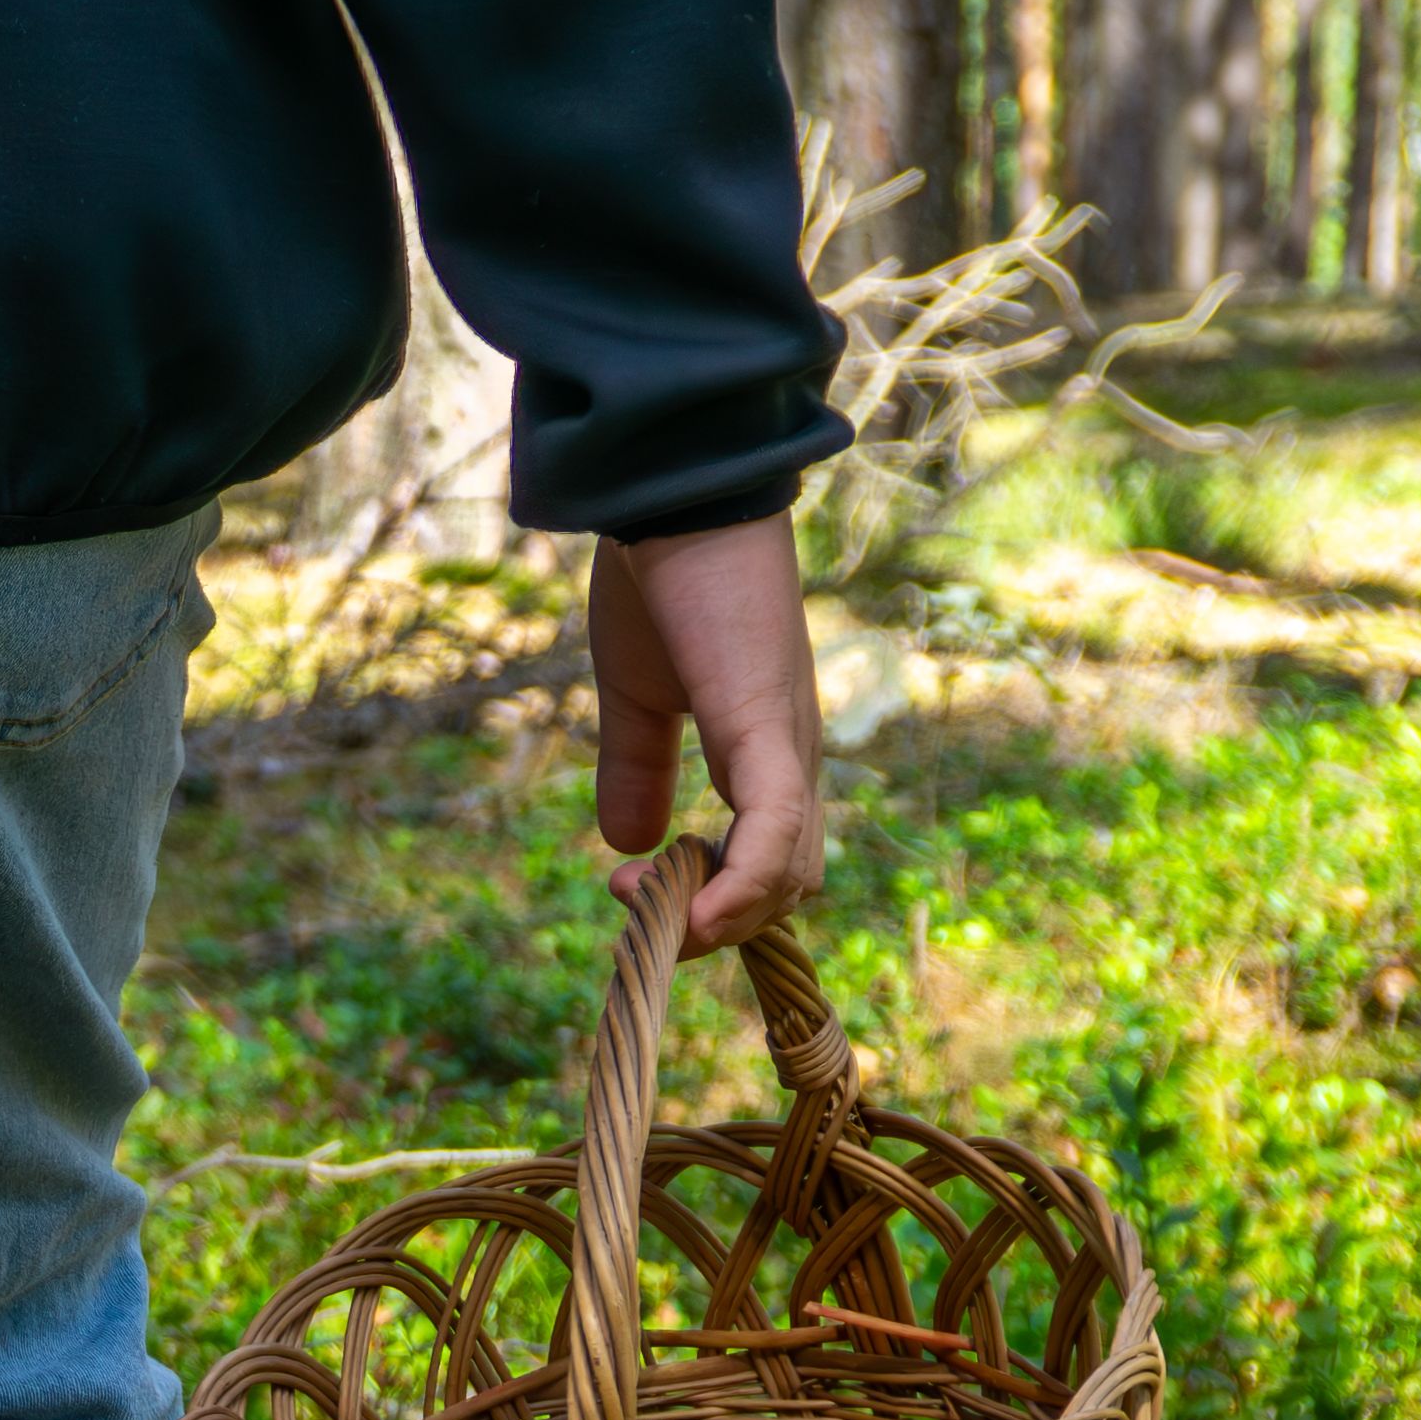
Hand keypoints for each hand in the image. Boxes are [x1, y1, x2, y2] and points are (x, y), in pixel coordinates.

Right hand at [588, 516, 825, 949]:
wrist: (675, 494)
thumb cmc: (662, 574)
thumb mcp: (637, 692)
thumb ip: (635, 768)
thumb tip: (629, 846)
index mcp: (764, 747)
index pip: (771, 861)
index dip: (711, 899)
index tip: (631, 892)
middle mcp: (791, 755)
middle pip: (790, 884)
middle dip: (713, 925)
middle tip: (636, 910)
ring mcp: (787, 745)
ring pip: (789, 876)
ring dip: (718, 919)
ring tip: (646, 908)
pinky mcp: (767, 730)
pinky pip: (776, 836)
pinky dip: (743, 892)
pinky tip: (694, 916)